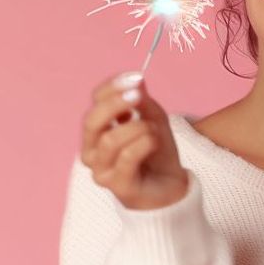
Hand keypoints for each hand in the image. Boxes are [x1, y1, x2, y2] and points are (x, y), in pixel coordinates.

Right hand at [80, 72, 189, 209]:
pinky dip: (146, 144)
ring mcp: (100, 170)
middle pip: (92, 120)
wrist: (171, 187)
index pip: (95, 101)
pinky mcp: (115, 186)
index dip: (113, 86)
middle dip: (115, 104)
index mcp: (98, 130)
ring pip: (111, 139)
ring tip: (154, 132)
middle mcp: (91, 150)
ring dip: (139, 129)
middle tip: (138, 97)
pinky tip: (154, 143)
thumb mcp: (154, 119)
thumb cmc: (157, 152)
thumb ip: (143, 101)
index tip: (136, 77)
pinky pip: (127, 157)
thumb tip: (136, 80)